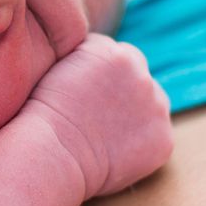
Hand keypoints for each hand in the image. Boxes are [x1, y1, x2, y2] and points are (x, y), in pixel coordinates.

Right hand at [20, 34, 172, 197]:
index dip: (101, 75)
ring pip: (151, 106)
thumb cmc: (42, 115)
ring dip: (135, 116)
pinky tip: (113, 153)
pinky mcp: (163, 140)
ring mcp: (156, 107)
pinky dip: (140, 146)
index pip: (117, 55)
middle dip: (122, 93)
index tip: (85, 94)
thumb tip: (98, 69)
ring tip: (102, 135)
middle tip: (96, 116)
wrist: (50, 152)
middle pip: (138, 78)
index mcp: (116, 52)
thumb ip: (87, 59)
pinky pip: (155, 138)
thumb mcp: (59, 67)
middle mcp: (142, 74)